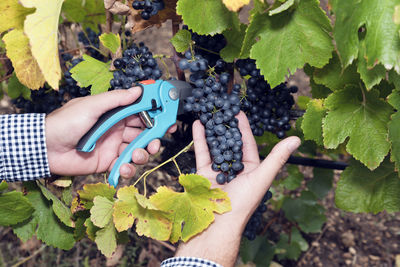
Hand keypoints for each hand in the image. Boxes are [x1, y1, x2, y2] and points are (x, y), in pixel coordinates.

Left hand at [45, 87, 175, 178]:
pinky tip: (123, 168)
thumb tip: (138, 89)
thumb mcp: (91, 106)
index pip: (142, 113)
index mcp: (115, 113)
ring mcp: (114, 147)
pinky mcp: (108, 163)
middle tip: (157, 142)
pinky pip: (125, 165)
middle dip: (154, 138)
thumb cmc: (66, 122)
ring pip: (139, 150)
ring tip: (137, 155)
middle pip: (145, 133)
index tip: (169, 119)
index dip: (157, 115)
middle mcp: (118, 129)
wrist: (45, 148)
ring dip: (143, 154)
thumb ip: (116, 99)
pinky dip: (128, 169)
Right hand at [175, 112, 300, 266]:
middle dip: (227, 125)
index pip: (248, 143)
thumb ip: (277, 157)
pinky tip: (198, 124)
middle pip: (230, 142)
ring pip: (215, 145)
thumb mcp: (262, 176)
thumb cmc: (244, 202)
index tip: (240, 112)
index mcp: (251, 168)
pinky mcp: (204, 173)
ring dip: (213, 129)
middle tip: (223, 108)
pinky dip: (200, 138)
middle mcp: (234, 168)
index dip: (244, 128)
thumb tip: (296, 140)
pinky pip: (202, 152)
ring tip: (211, 113)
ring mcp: (218, 170)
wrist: (219, 221)